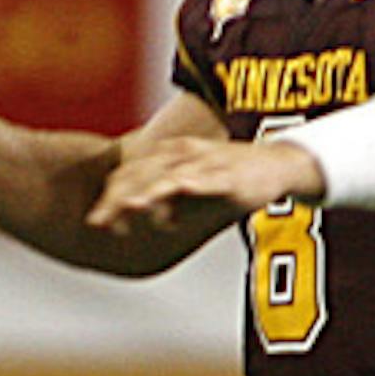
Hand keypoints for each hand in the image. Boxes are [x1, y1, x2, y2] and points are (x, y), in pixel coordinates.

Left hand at [86, 135, 319, 235]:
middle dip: (118, 199)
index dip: (110, 197)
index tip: (96, 221)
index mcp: (168, 155)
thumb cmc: (233, 178)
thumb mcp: (197, 190)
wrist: (278, 164)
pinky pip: (206, 179)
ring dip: (147, 191)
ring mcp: (205, 162)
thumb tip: (153, 221)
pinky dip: (190, 185)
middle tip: (99, 221)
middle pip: (141, 174)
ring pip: (168, 176)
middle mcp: (181, 153)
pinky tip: (177, 193)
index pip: (130, 174)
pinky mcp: (228, 174)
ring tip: (128, 207)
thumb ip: (173, 203)